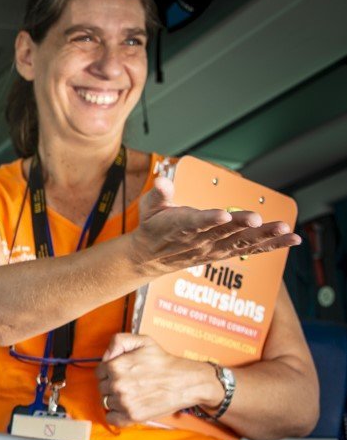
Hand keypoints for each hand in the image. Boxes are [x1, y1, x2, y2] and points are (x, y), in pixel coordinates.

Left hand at [96, 333, 222, 426]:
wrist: (185, 381)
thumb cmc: (164, 361)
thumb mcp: (142, 341)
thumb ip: (119, 341)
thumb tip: (105, 355)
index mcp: (115, 366)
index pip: (99, 372)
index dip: (109, 372)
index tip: (121, 373)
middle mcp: (117, 384)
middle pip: (102, 388)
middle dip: (112, 385)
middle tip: (130, 383)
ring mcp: (124, 402)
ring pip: (107, 402)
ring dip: (116, 399)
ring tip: (133, 394)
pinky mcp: (132, 416)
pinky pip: (112, 418)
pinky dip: (117, 415)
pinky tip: (126, 408)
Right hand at [129, 176, 299, 274]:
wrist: (150, 258)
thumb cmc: (153, 228)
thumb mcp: (149, 208)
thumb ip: (158, 194)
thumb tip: (162, 181)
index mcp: (180, 227)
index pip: (195, 224)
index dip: (209, 220)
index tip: (222, 215)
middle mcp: (200, 241)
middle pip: (224, 233)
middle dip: (242, 226)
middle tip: (257, 219)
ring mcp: (214, 248)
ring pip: (242, 243)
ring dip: (264, 236)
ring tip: (283, 229)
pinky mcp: (225, 252)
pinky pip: (251, 250)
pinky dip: (272, 245)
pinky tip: (291, 239)